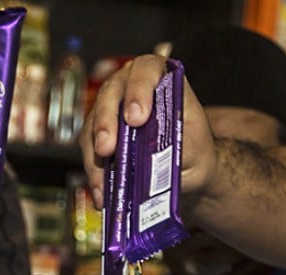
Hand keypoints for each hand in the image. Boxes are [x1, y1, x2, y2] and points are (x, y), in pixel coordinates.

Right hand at [79, 54, 215, 209]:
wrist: (184, 170)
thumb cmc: (193, 151)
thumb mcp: (196, 149)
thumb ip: (179, 146)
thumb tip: (156, 154)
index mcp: (161, 79)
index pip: (146, 70)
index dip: (138, 89)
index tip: (136, 119)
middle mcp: (131, 89)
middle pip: (111, 94)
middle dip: (106, 122)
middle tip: (107, 149)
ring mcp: (111, 112)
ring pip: (93, 122)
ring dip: (94, 153)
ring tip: (101, 182)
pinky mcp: (98, 136)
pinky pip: (88, 149)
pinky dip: (94, 172)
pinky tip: (101, 192)